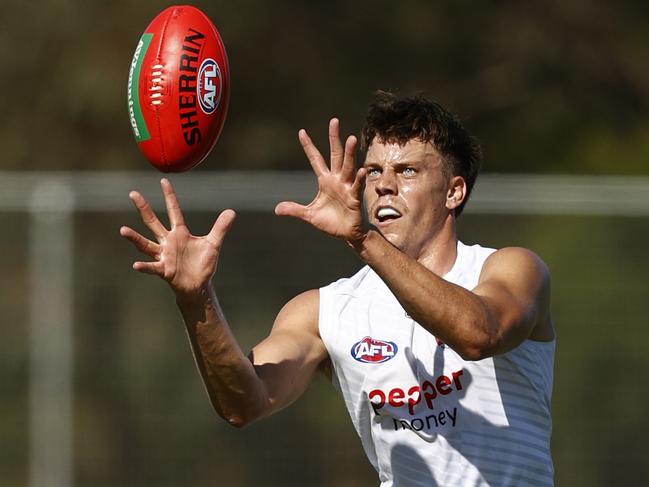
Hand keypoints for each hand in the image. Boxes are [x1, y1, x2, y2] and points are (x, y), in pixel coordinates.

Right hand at [120, 178, 235, 297]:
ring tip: (122, 230)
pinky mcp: (164, 270)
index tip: (164, 181)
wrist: (199, 285)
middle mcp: (168, 241)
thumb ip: (220, 228)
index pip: (174, 210)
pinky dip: (144, 266)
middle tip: (133, 193)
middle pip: (153, 222)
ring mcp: (164, 255)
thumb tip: (232, 211)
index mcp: (180, 233)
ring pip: (146, 244)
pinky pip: (152, 267)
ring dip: (135, 238)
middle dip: (144, 208)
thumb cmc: (203, 264)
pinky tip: (135, 265)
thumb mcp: (214, 244)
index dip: (169, 196)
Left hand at [275, 118, 366, 243]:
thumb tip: (276, 209)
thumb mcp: (309, 215)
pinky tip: (362, 170)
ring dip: (350, 154)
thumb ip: (295, 210)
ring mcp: (346, 187)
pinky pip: (357, 186)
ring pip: (348, 166)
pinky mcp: (354, 198)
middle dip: (334, 138)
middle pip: (335, 155)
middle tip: (334, 121)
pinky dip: (359, 178)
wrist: (346, 234)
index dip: (308, 146)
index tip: (301, 132)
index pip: (315, 159)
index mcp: (325, 181)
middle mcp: (336, 180)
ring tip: (351, 138)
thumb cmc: (330, 222)